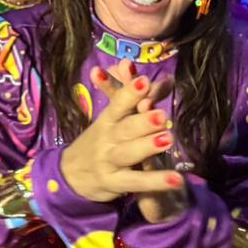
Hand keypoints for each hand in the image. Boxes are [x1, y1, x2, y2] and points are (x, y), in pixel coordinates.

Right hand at [58, 60, 181, 202]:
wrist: (71, 174)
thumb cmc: (99, 141)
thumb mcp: (108, 120)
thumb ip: (125, 97)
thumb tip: (130, 64)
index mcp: (107, 120)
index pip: (118, 104)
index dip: (130, 93)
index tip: (145, 81)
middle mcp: (106, 138)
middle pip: (125, 128)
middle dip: (142, 121)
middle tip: (161, 114)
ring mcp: (109, 161)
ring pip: (129, 153)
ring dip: (148, 146)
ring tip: (169, 139)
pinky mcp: (115, 183)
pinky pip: (136, 182)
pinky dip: (155, 181)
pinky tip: (176, 179)